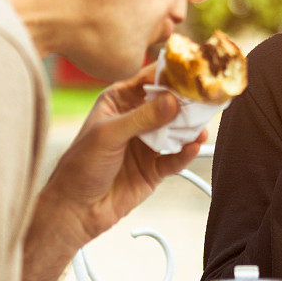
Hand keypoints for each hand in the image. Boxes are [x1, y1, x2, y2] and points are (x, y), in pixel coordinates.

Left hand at [43, 64, 207, 242]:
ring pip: (176, 130)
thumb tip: (173, 100)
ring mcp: (147, 143)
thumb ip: (142, 117)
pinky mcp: (155, 168)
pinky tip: (193, 146)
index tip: (192, 71)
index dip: (170, 74)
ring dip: (190, 128)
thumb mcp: (108, 135)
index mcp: (120, 101)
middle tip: (206, 98)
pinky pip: (175, 157)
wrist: (75, 210)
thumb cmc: (80, 166)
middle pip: (169, 104)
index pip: (149, 80)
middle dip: (187, 101)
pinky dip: (186, 152)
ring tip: (202, 126)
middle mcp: (136, 118)